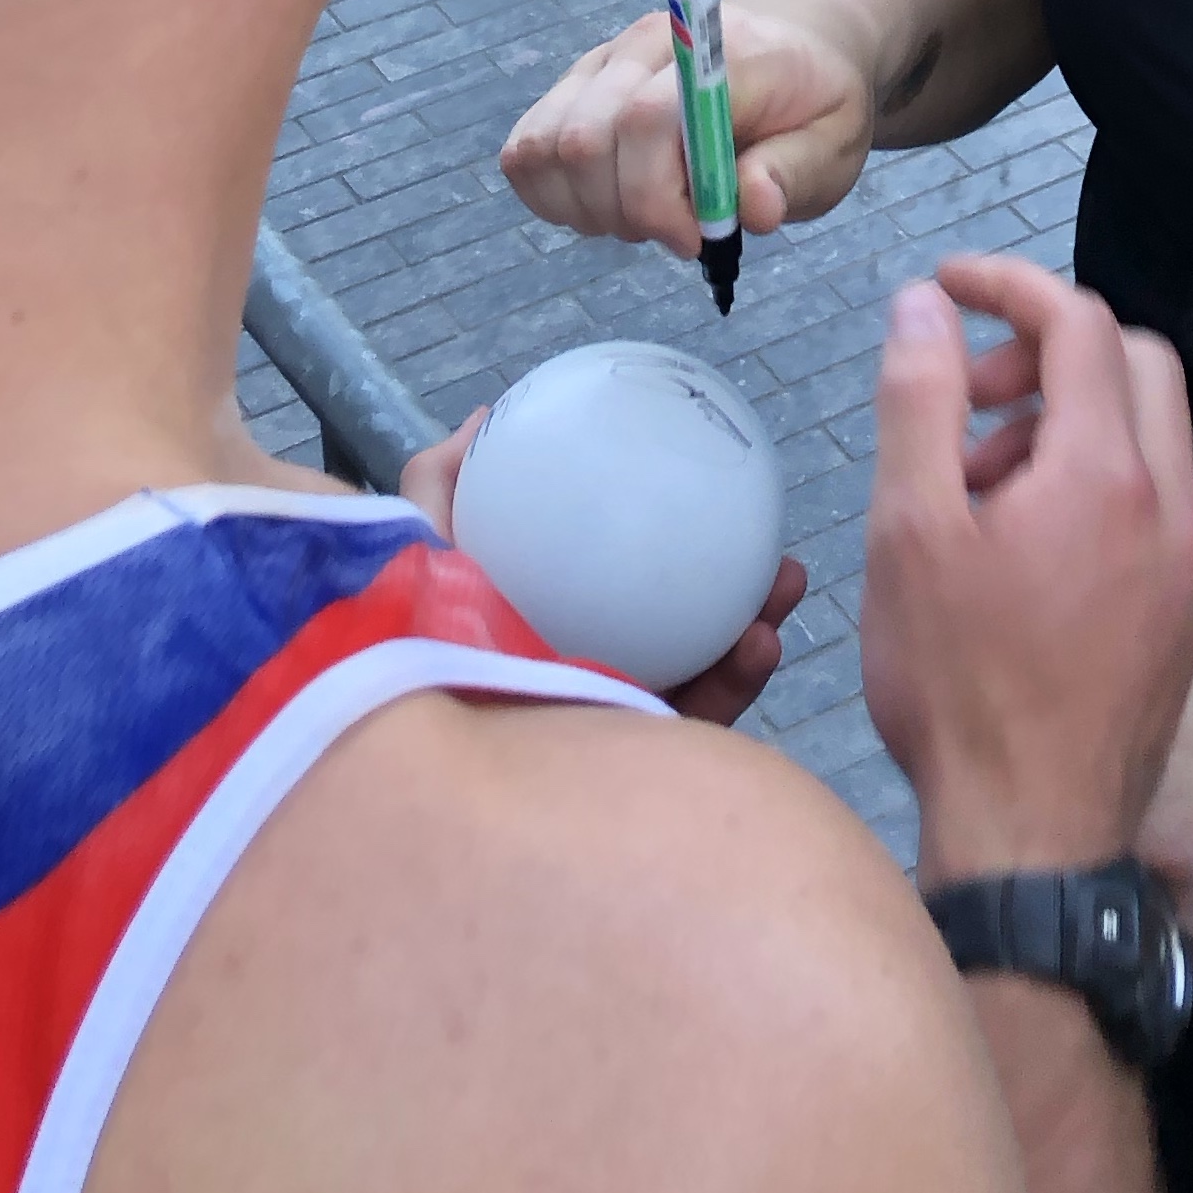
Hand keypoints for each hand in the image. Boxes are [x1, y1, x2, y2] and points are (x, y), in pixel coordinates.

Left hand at [401, 404, 807, 726]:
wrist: (424, 754)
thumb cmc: (407, 649)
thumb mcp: (415, 553)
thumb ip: (439, 485)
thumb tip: (485, 416)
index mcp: (545, 634)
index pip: (616, 590)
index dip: (671, 549)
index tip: (717, 496)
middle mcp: (582, 682)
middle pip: (674, 636)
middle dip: (735, 595)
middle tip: (777, 557)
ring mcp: (607, 732)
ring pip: (703, 682)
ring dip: (754, 634)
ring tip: (786, 585)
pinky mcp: (629, 776)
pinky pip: (697, 730)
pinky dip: (736, 682)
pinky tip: (762, 642)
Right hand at [502, 0, 875, 254]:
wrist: (792, 37)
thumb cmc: (811, 99)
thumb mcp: (836, 142)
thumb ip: (795, 173)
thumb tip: (751, 206)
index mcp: (715, 53)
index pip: (646, 119)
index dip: (655, 196)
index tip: (695, 240)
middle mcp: (643, 46)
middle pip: (583, 138)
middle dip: (624, 213)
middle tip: (679, 233)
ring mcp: (601, 63)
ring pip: (542, 147)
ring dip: (586, 209)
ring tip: (646, 216)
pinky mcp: (574, 87)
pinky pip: (526, 150)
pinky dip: (553, 197)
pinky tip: (609, 205)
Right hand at [864, 254, 1192, 883]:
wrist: (1034, 843)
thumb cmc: (960, 692)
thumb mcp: (909, 532)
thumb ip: (919, 402)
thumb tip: (924, 305)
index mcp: (1106, 475)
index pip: (1079, 322)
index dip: (1008, 285)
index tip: (947, 287)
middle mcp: (1170, 509)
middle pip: (1133, 364)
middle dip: (1046, 353)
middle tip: (966, 397)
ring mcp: (1188, 570)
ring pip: (1146, 439)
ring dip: (1064, 425)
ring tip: (974, 489)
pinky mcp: (1185, 621)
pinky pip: (1150, 509)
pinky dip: (1090, 488)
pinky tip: (1017, 553)